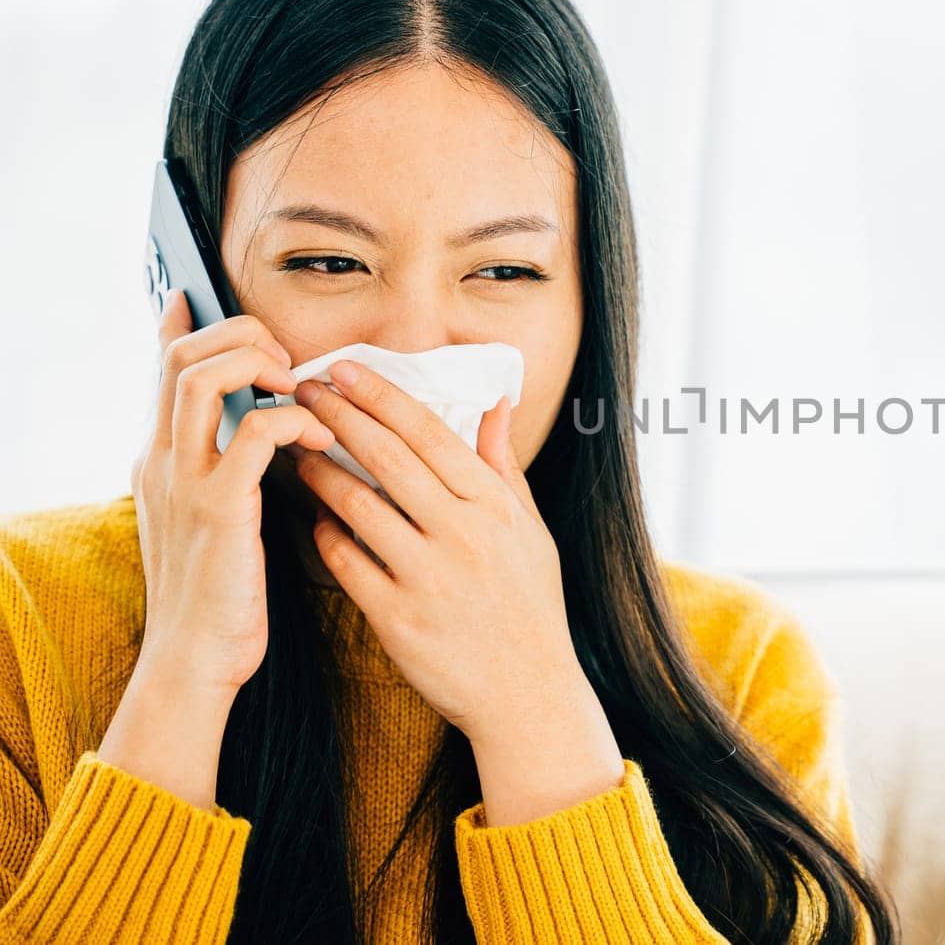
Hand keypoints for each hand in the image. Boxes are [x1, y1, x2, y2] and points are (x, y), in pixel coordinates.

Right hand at [130, 294, 335, 692]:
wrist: (197, 660)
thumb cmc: (223, 595)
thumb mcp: (215, 521)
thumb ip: (229, 471)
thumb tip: (265, 430)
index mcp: (161, 459)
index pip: (162, 370)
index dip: (178, 326)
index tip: (190, 296)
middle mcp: (162, 459)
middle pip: (181, 355)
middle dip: (237, 334)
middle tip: (284, 356)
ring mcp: (184, 481)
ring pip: (202, 377)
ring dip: (257, 363)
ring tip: (298, 384)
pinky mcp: (218, 508)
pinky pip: (253, 433)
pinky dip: (289, 419)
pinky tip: (315, 434)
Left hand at [289, 360, 590, 746]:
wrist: (528, 695)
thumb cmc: (530, 606)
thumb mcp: (531, 531)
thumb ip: (503, 466)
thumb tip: (495, 403)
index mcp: (494, 506)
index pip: (428, 433)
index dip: (380, 396)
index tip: (343, 369)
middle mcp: (462, 535)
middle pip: (387, 458)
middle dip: (338, 417)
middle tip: (300, 390)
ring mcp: (429, 577)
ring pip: (358, 506)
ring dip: (319, 472)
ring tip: (293, 450)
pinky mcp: (398, 619)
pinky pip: (347, 563)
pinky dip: (325, 535)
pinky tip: (314, 517)